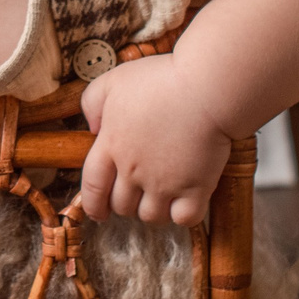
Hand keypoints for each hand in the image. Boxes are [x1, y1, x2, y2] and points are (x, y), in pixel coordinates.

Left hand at [76, 53, 230, 225]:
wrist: (206, 87)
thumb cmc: (163, 79)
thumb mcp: (114, 81)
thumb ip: (92, 103)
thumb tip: (92, 128)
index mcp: (111, 145)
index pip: (92, 188)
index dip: (93, 205)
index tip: (98, 212)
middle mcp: (133, 170)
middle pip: (121, 206)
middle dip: (124, 204)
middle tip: (136, 194)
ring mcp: (164, 183)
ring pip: (150, 216)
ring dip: (153, 210)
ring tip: (160, 196)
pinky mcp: (196, 188)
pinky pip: (184, 219)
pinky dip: (182, 215)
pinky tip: (184, 201)